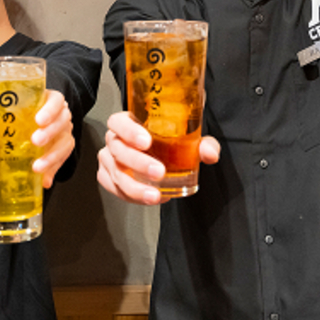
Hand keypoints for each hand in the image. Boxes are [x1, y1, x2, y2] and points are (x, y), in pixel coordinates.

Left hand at [0, 90, 75, 188]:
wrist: (33, 120)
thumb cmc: (17, 112)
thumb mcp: (2, 111)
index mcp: (46, 99)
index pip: (56, 100)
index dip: (50, 109)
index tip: (38, 119)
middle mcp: (59, 115)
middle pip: (63, 121)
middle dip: (50, 133)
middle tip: (35, 141)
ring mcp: (63, 132)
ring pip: (65, 142)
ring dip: (52, 156)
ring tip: (36, 167)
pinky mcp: (62, 148)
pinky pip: (62, 160)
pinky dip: (53, 171)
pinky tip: (44, 181)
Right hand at [95, 111, 219, 204]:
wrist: (165, 151)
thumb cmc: (171, 137)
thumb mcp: (189, 134)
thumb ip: (202, 143)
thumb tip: (209, 153)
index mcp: (129, 121)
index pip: (119, 121)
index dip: (129, 131)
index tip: (146, 141)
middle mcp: (115, 139)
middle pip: (117, 149)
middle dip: (137, 163)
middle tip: (159, 172)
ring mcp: (110, 159)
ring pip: (114, 172)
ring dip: (134, 186)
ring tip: (155, 195)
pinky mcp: (110, 177)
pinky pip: (114, 188)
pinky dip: (130, 196)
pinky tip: (149, 198)